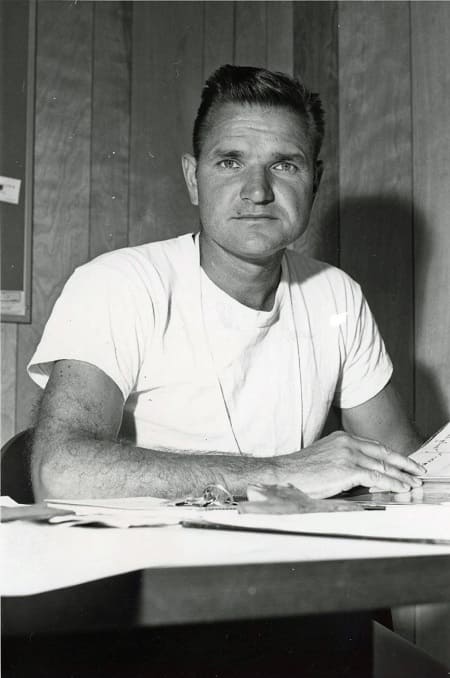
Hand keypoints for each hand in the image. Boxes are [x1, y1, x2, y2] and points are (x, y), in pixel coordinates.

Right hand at [276, 431, 425, 498]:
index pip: (374, 446)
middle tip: (417, 471)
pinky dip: (391, 483)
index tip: (404, 463)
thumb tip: (366, 476)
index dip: (392, 455)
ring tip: (412, 484)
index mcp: (342, 438)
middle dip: (403, 463)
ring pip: (383, 465)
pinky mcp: (347, 469)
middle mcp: (347, 442)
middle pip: (383, 452)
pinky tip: (400, 488)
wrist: (283, 474)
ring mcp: (348, 454)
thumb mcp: (326, 460)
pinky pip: (377, 477)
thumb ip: (345, 462)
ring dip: (401, 476)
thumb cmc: (301, 473)